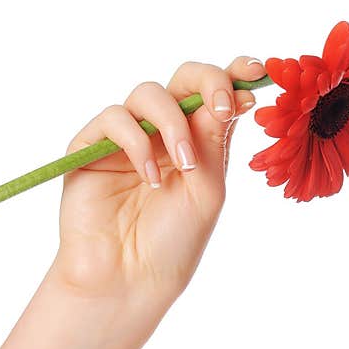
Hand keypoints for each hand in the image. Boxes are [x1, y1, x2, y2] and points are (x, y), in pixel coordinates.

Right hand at [50, 57, 265, 307]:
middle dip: (207, 82)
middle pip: (183, 79)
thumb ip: (213, 140)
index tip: (257, 71)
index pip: (215, 95)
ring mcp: (127, 137)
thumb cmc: (174, 240)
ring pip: (148, 93)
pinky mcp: (91, 147)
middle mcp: (164, 132)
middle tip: (222, 106)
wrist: (132, 277)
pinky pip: (114, 119)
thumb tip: (231, 93)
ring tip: (183, 165)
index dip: (235, 74)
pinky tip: (150, 178)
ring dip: (172, 123)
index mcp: (199, 141)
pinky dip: (136, 143)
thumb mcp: (207, 188)